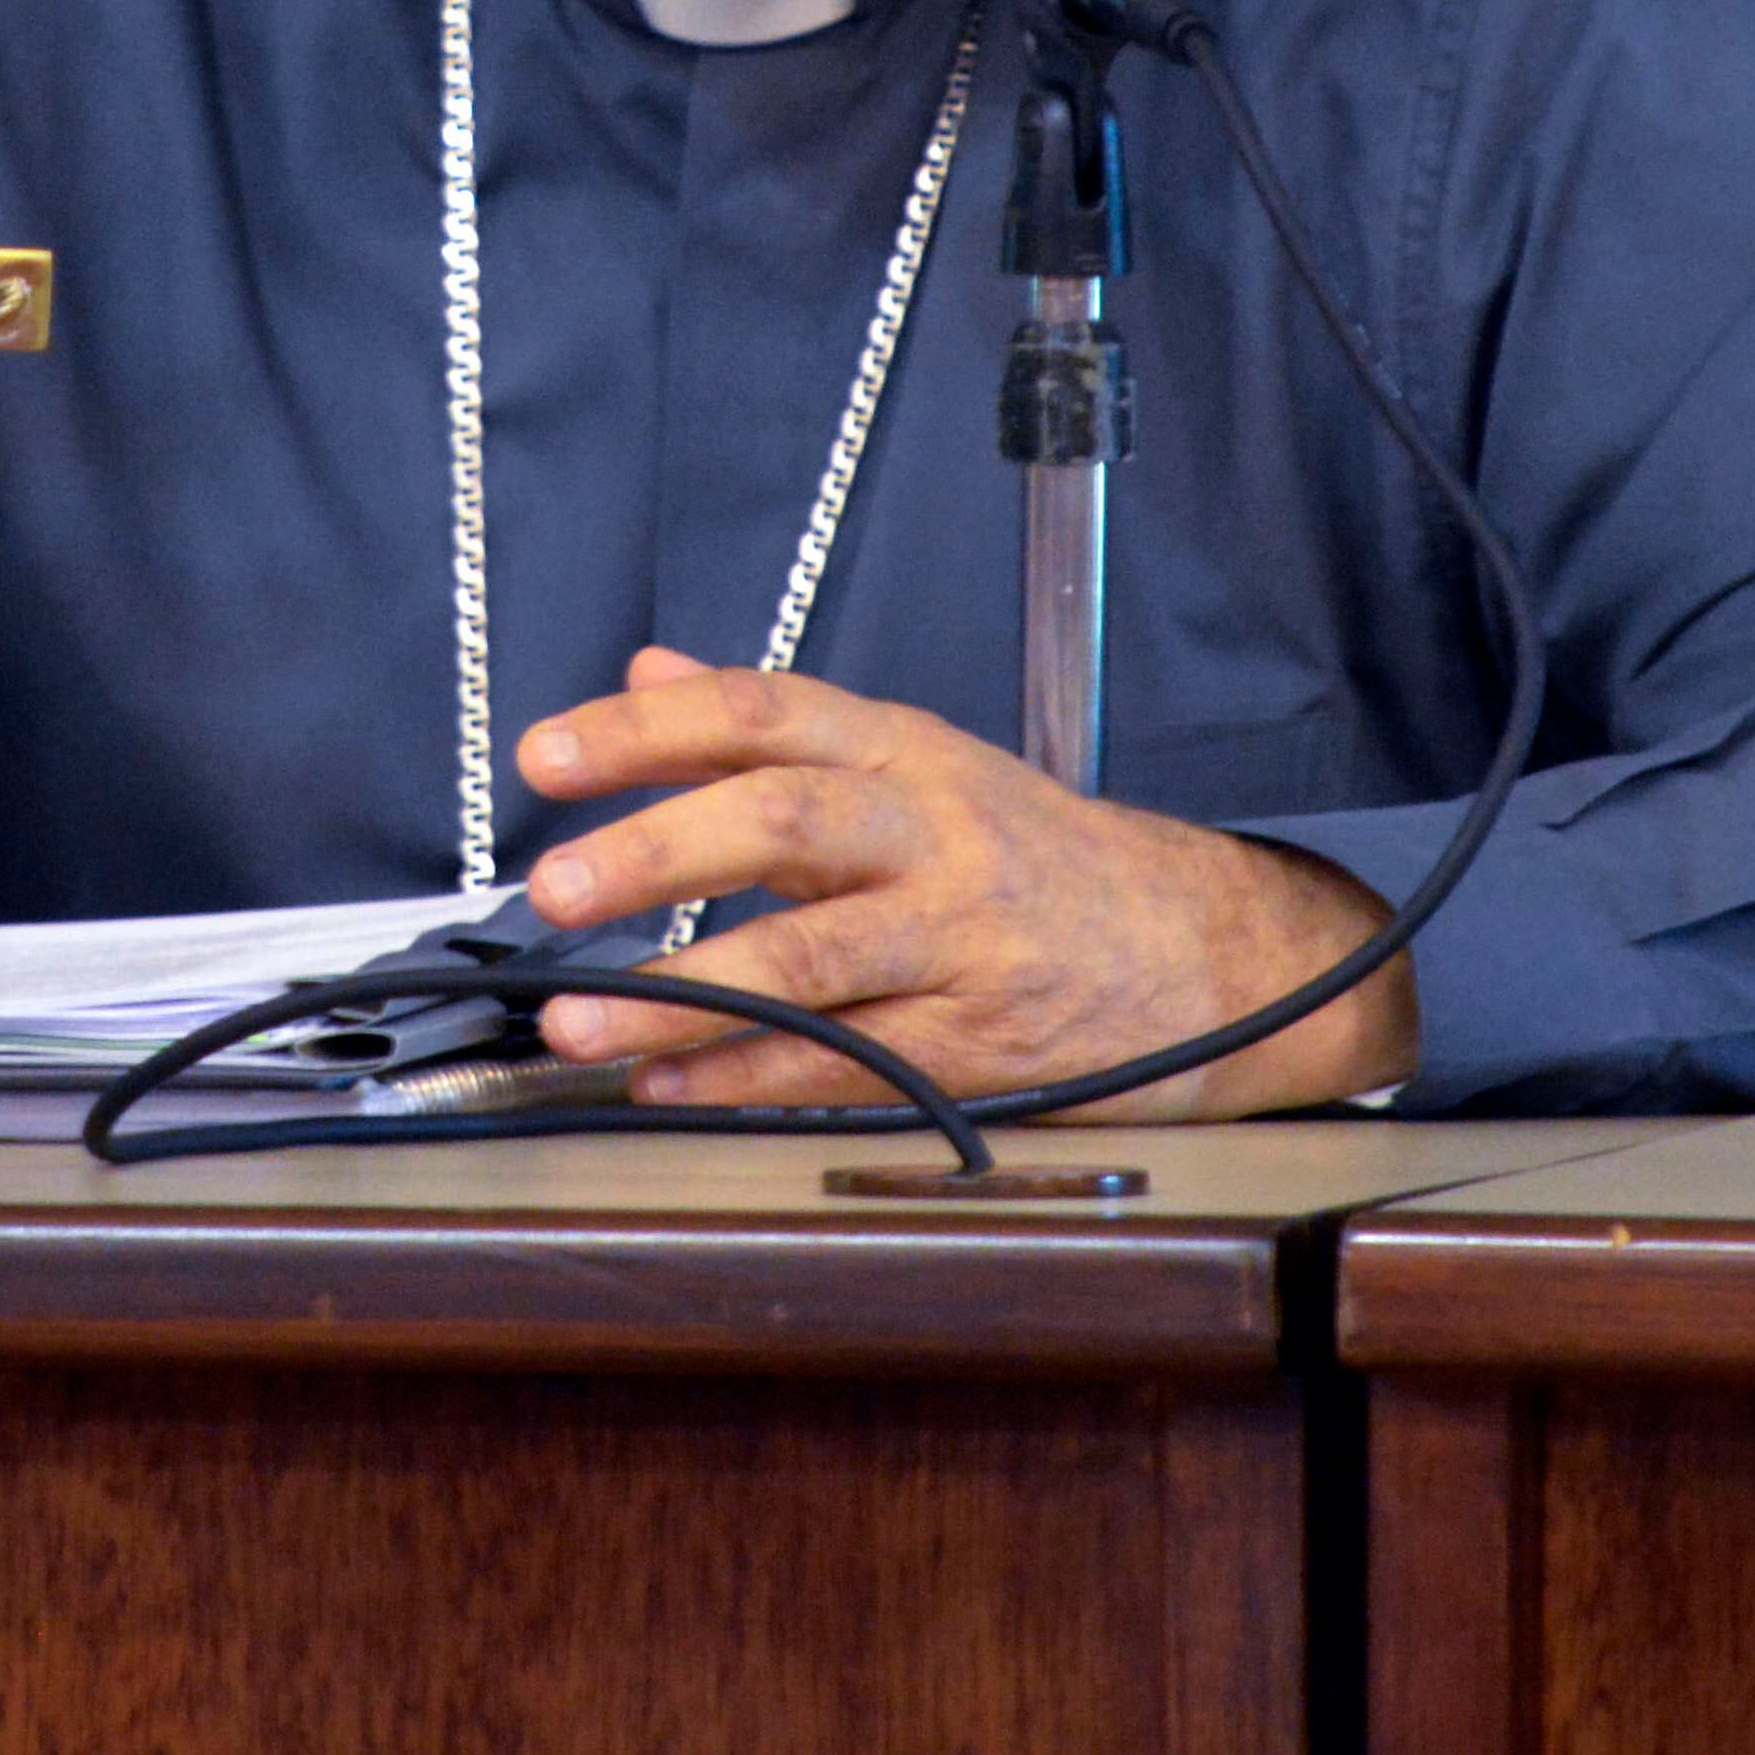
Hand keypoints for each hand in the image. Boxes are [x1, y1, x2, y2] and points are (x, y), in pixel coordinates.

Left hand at [515, 648, 1418, 1119]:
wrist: (1209, 951)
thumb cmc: (1038, 857)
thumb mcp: (912, 763)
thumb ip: (772, 726)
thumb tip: (645, 669)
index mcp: (906, 750)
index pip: (764, 711)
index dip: (648, 727)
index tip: (545, 756)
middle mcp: (934, 832)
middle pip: (788, 819)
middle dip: (659, 848)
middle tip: (554, 886)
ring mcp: (962, 940)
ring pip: (810, 962)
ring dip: (680, 995)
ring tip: (578, 1020)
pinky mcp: (980, 1044)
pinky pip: (848, 1063)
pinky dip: (749, 1078)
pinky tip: (667, 1085)